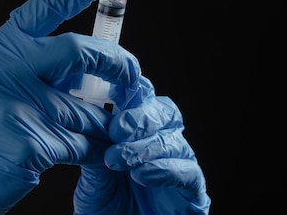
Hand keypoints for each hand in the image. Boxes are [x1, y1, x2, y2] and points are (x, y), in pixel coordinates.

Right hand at [0, 0, 141, 213]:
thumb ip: (36, 70)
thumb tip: (90, 68)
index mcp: (0, 49)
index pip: (46, 7)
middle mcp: (6, 67)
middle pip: (79, 51)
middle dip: (117, 64)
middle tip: (134, 77)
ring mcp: (17, 102)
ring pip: (87, 109)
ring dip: (101, 125)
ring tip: (94, 135)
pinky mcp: (30, 139)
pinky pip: (84, 143)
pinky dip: (94, 151)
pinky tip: (82, 156)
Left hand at [74, 76, 210, 213]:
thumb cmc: (104, 212)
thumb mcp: (93, 175)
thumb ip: (98, 147)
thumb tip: (92, 117)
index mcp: (137, 133)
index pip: (141, 98)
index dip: (131, 86)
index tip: (111, 85)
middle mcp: (161, 144)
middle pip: (164, 111)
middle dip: (140, 117)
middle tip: (116, 129)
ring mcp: (179, 166)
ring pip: (173, 140)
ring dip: (144, 147)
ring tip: (119, 159)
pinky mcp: (194, 193)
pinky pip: (187, 172)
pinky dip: (163, 170)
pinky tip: (142, 175)